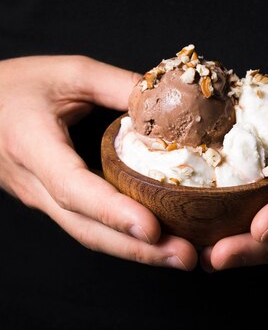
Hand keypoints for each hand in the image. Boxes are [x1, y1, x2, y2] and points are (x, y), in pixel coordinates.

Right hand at [0, 55, 196, 269]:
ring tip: (180, 255)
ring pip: (86, 233)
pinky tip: (153, 239)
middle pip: (85, 228)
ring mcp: (39, 197)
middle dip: (137, 249)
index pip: (72, 188)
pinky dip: (120, 236)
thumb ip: (119, 85)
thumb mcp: (71, 72)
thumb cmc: (19, 84)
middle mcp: (34, 183)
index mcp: (33, 146)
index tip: (152, 228)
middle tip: (185, 257)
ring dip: (133, 250)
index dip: (113, 211)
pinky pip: (85, 223)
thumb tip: (168, 103)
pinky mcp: (49, 199)